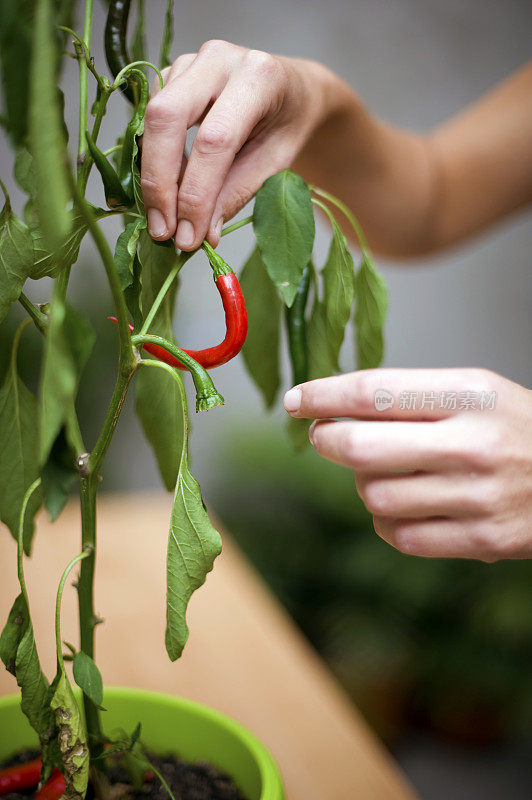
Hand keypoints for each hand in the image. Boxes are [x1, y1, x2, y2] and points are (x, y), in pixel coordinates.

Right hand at [141, 40, 339, 249]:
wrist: (293, 91)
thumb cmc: (289, 126)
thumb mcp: (276, 165)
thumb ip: (237, 194)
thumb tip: (201, 235)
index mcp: (258, 76)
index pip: (215, 140)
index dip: (196, 194)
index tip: (188, 237)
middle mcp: (218, 58)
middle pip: (167, 117)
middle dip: (159, 181)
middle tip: (163, 230)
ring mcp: (190, 61)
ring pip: (151, 119)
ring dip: (153, 176)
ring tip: (166, 219)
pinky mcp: (171, 74)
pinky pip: (149, 122)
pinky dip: (154, 161)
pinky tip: (169, 189)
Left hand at [284, 368, 531, 560]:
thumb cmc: (516, 428)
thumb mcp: (474, 391)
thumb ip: (410, 397)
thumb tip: (334, 407)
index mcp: (471, 395)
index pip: (375, 391)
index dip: (324, 395)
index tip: (297, 400)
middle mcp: (472, 444)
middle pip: (361, 448)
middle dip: (327, 441)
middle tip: (324, 436)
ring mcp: (477, 497)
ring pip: (374, 495)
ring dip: (364, 483)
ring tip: (385, 471)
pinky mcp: (481, 540)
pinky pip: (399, 535)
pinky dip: (388, 520)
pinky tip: (407, 504)